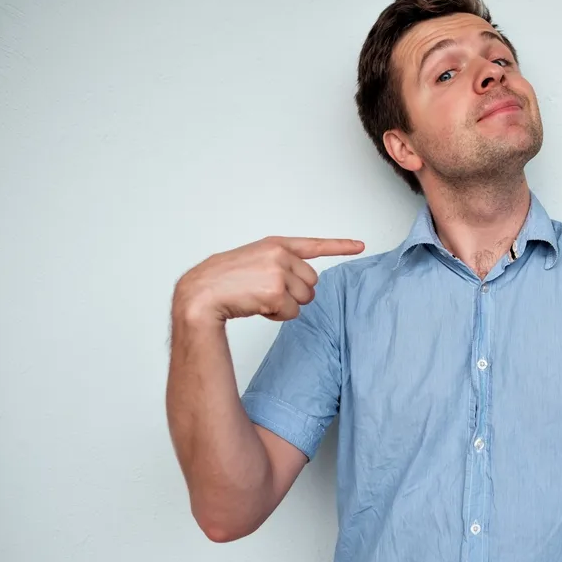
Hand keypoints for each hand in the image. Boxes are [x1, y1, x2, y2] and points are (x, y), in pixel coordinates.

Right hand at [174, 236, 363, 323]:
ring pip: (304, 299)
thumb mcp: (253, 259)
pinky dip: (277, 316)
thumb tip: (305, 283)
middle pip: (312, 282)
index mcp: (275, 245)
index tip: (360, 246)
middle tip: (266, 292)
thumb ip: (279, 263)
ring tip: (258, 298)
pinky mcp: (275, 292)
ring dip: (285, 305)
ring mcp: (278, 273)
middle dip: (295, 292)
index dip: (340, 246)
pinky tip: (256, 307)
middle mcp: (280, 255)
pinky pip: (292, 313)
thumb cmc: (223, 280)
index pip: (314, 245)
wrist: (201, 293)